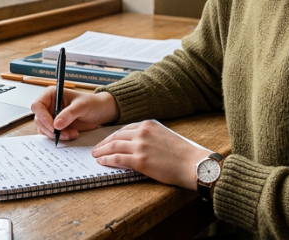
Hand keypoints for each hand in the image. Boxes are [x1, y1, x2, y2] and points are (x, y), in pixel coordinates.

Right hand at [30, 87, 118, 141]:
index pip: (37, 106)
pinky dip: (60, 137)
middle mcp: (49, 105)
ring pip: (44, 129)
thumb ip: (68, 114)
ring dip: (57, 135)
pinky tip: (72, 134)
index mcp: (51, 94)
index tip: (54, 126)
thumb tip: (56, 124)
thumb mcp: (81, 106)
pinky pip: (51, 134)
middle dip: (51, 129)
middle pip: (39, 119)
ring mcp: (51, 116)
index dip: (42, 117)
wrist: (100, 112)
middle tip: (64, 134)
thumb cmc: (91, 103)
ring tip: (72, 134)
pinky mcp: (56, 126)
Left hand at [90, 120, 209, 189]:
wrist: (192, 164)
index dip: (112, 136)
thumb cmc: (182, 153)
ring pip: (113, 147)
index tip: (106, 141)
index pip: (124, 129)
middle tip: (96, 149)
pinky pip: (117, 159)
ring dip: (101, 151)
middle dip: (103, 143)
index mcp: (148, 124)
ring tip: (95, 155)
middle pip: (116, 137)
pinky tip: (102, 162)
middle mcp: (142, 132)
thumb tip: (135, 143)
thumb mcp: (164, 135)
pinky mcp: (140, 160)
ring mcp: (140, 146)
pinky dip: (107, 160)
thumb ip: (149, 136)